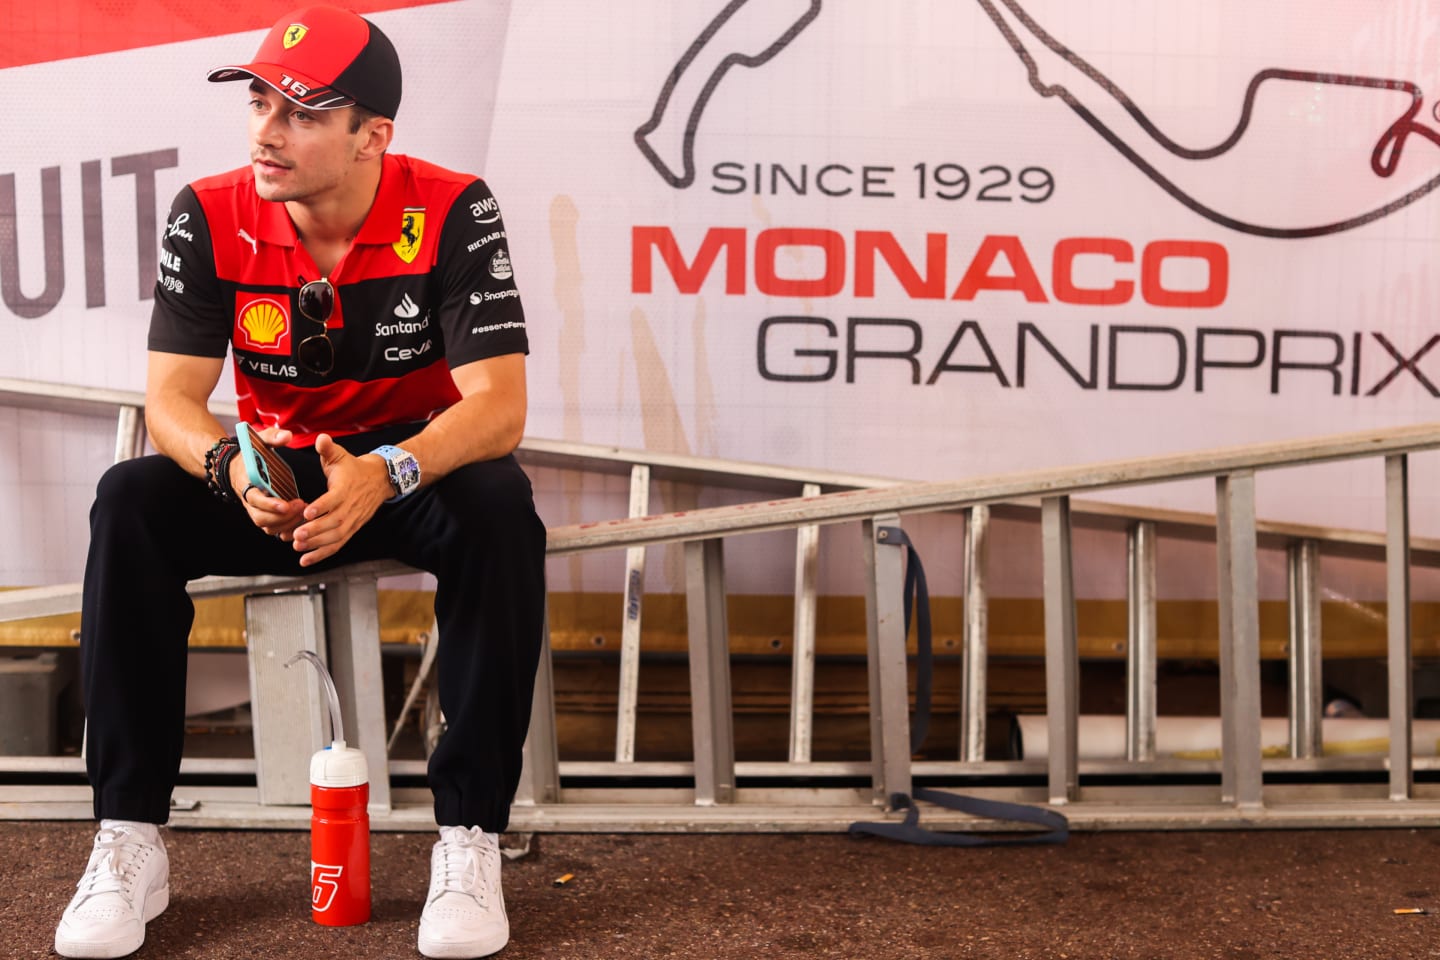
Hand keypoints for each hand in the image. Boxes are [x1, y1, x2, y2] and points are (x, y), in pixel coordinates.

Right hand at [229, 427, 305, 537]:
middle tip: (301, 506)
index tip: (286, 504)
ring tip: (304, 513)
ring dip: (285, 524)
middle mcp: (248, 499)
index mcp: (247, 481)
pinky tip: (301, 522)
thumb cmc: (251, 453)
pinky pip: (271, 529)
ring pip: (266, 526)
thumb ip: (273, 437)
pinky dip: (285, 529)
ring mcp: (254, 509)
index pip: (255, 498)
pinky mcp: (262, 514)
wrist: (236, 466)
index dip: (270, 504)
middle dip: (281, 516)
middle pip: (260, 517)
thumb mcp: (260, 440)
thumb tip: (288, 436)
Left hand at [291, 433, 392, 566]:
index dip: (322, 506)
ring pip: (336, 536)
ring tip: (298, 547)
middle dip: (316, 530)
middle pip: (335, 521)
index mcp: (346, 488)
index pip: (335, 498)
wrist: (380, 480)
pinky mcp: (352, 529)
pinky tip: (305, 560)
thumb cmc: (353, 468)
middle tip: (297, 535)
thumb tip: (321, 438)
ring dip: (317, 544)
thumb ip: (328, 449)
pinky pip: (338, 544)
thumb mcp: (340, 455)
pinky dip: (322, 554)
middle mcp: (351, 506)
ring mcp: (353, 520)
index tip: (307, 512)